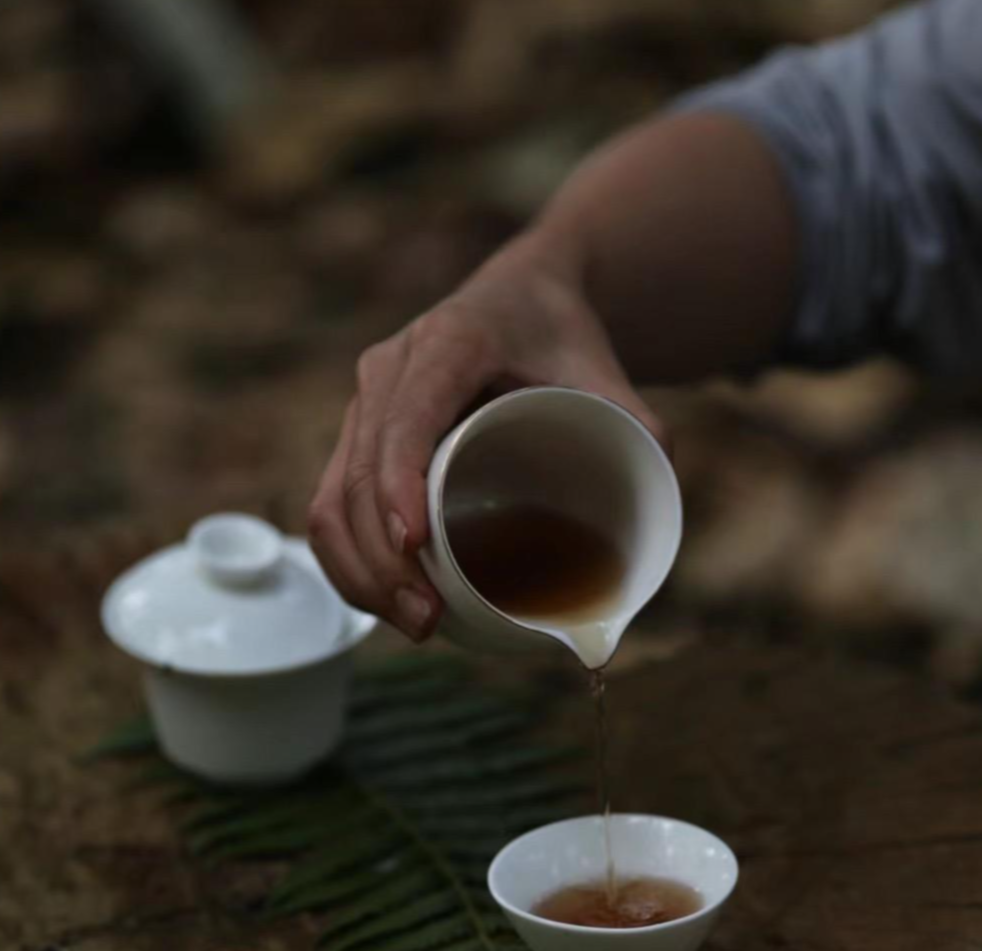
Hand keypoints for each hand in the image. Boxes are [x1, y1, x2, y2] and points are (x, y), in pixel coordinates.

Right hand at [308, 233, 665, 640]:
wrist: (522, 297)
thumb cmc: (562, 337)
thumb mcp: (606, 372)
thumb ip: (640, 434)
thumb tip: (648, 543)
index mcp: (449, 344)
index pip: (406, 418)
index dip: (399, 483)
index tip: (417, 546)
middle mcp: (390, 370)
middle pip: (358, 473)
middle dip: (382, 558)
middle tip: (428, 619)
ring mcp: (366, 403)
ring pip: (332, 497)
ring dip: (359, 570)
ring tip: (414, 623)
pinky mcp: (359, 434)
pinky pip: (332, 501)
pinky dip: (349, 559)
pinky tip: (383, 599)